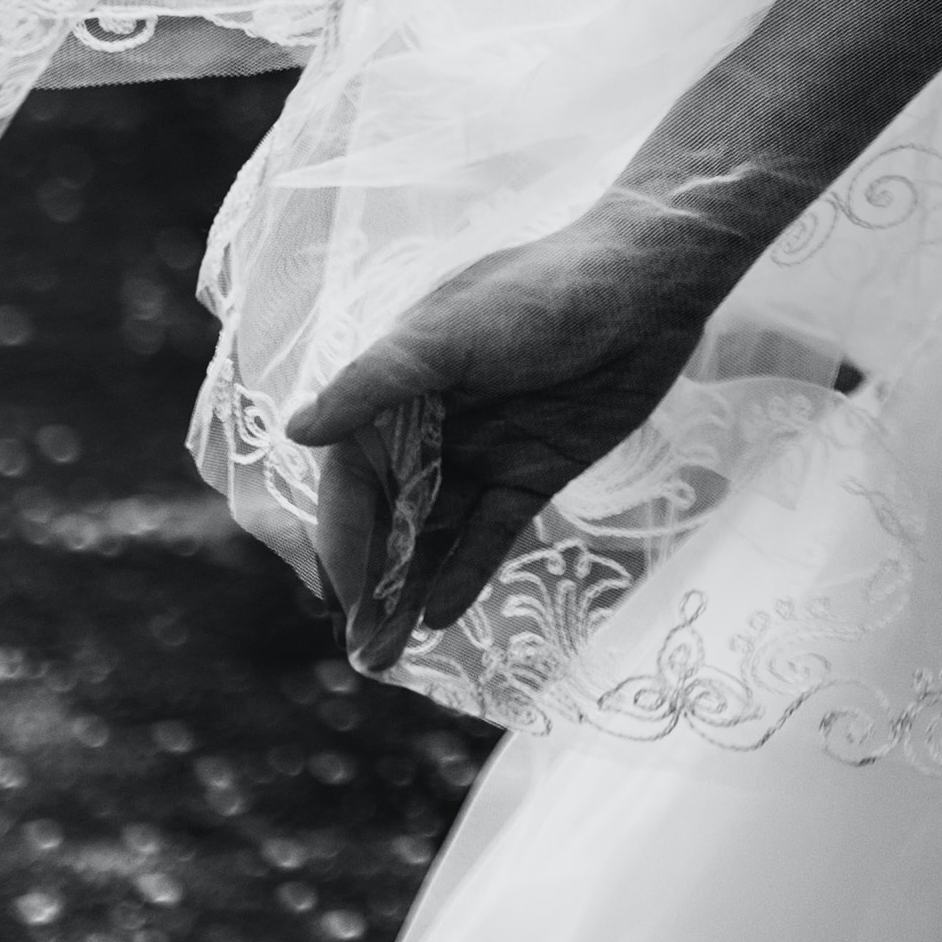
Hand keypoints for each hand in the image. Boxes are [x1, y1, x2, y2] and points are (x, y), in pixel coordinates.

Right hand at [279, 193, 757, 669]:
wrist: (647, 286)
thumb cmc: (538, 294)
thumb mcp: (446, 335)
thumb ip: (373, 384)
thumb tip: (295, 429)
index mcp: (398, 386)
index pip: (353, 475)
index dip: (341, 535)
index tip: (333, 594)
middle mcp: (433, 424)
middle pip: (390, 514)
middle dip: (370, 580)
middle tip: (358, 648)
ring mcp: (484, 451)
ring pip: (436, 534)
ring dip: (410, 590)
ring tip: (386, 655)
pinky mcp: (535, 471)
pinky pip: (491, 534)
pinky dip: (465, 573)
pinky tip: (440, 617)